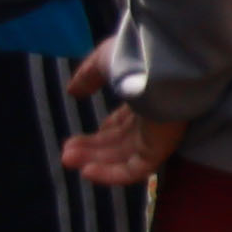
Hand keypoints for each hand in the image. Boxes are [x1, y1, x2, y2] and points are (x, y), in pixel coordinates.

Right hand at [57, 40, 184, 185]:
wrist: (165, 62)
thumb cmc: (138, 56)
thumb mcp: (105, 61)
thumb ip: (88, 76)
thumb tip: (73, 90)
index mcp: (144, 94)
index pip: (122, 122)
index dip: (100, 134)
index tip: (74, 142)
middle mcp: (152, 116)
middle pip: (120, 141)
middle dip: (92, 150)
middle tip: (66, 155)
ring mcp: (158, 133)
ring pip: (124, 156)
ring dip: (96, 161)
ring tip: (68, 160)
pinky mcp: (162, 147)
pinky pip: (136, 169)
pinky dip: (112, 174)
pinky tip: (87, 172)